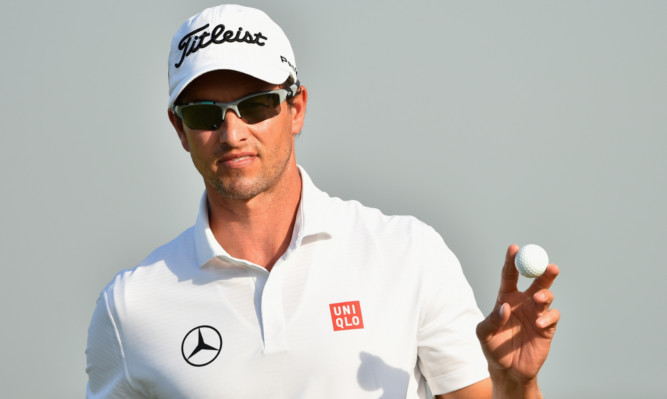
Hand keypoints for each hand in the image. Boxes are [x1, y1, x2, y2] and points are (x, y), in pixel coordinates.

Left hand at [476, 245, 559, 394]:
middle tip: (550, 266)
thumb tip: (506, 307)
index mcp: (506, 298)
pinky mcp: (547, 327)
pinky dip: (548, 317)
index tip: (514, 248)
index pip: (509, 275)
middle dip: (543, 271)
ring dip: (545, 294)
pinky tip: (539, 325)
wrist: (508, 370)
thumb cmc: (493, 348)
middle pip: (536, 280)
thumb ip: (492, 319)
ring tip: (538, 300)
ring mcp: (536, 314)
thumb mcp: (484, 334)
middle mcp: (523, 302)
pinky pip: (553, 316)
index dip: (512, 260)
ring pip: (547, 295)